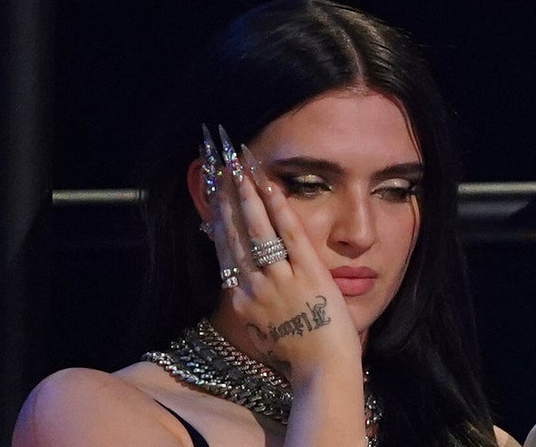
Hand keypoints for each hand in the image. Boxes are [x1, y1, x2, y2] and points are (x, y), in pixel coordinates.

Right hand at [201, 124, 361, 385]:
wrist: (323, 370)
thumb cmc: (296, 353)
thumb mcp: (260, 331)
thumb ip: (247, 306)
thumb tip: (237, 284)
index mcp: (240, 300)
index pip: (224, 250)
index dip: (217, 217)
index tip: (212, 194)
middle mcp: (253, 287)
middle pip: (235, 233)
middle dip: (226, 196)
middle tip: (219, 166)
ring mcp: (280, 279)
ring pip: (258, 229)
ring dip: (247, 194)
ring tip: (238, 165)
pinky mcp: (309, 274)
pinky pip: (291, 235)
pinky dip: (280, 208)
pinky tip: (271, 185)